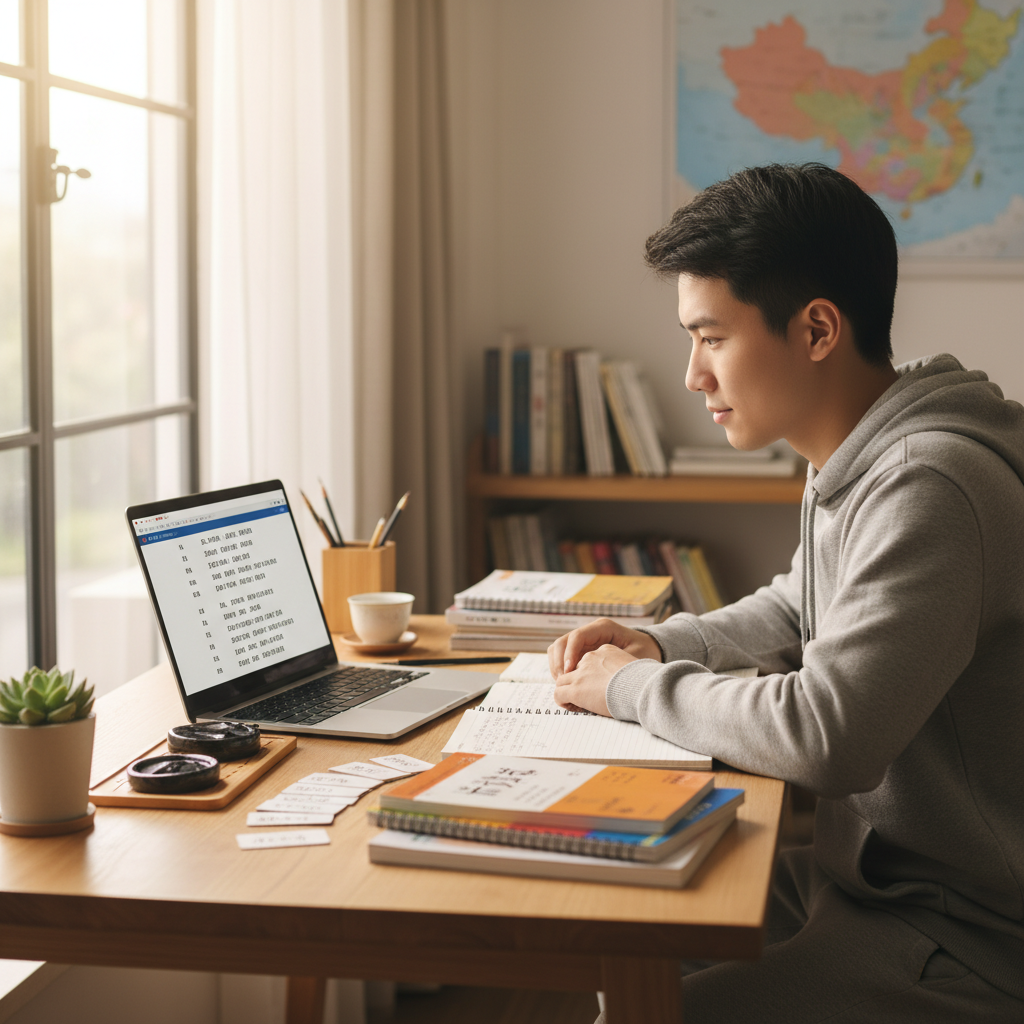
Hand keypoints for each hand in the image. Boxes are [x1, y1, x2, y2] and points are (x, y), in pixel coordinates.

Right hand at [547, 618, 661, 677]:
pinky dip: (561, 670)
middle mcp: (590, 632)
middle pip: (563, 642)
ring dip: (556, 665)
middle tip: (561, 681)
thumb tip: (597, 677)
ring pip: (559, 649)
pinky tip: (568, 684)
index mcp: (602, 628)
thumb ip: (617, 664)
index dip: (569, 654)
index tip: (570, 672)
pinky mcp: (582, 652)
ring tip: (562, 684)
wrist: (652, 649)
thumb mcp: (636, 656)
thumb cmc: (646, 651)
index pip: (577, 636)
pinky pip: (564, 658)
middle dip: (558, 661)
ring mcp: (585, 642)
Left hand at [552, 644, 637, 716]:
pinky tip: (573, 706)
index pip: (589, 661)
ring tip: (576, 702)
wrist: (642, 687)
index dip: (590, 675)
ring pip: (562, 680)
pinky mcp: (576, 688)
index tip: (598, 687)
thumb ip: (626, 670)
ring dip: (567, 691)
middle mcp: (591, 658)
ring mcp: (581, 673)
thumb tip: (630, 683)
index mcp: (606, 650)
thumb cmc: (645, 681)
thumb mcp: (635, 667)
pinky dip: (562, 701)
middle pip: (574, 669)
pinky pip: (558, 693)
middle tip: (585, 696)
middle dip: (576, 682)